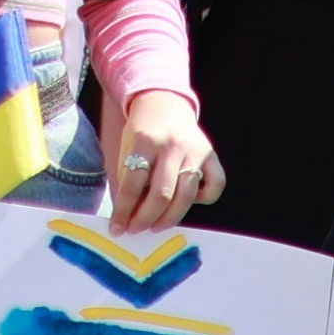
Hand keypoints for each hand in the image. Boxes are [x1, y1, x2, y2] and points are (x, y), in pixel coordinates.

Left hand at [106, 90, 217, 233]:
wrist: (164, 105)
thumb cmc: (142, 133)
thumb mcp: (127, 150)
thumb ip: (128, 180)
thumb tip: (126, 218)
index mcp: (145, 142)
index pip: (133, 185)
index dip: (123, 211)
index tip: (117, 228)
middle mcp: (172, 146)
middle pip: (161, 194)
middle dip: (145, 219)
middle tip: (136, 230)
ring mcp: (195, 151)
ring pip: (186, 195)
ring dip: (170, 218)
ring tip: (156, 226)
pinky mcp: (211, 155)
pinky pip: (215, 185)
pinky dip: (204, 199)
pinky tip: (188, 202)